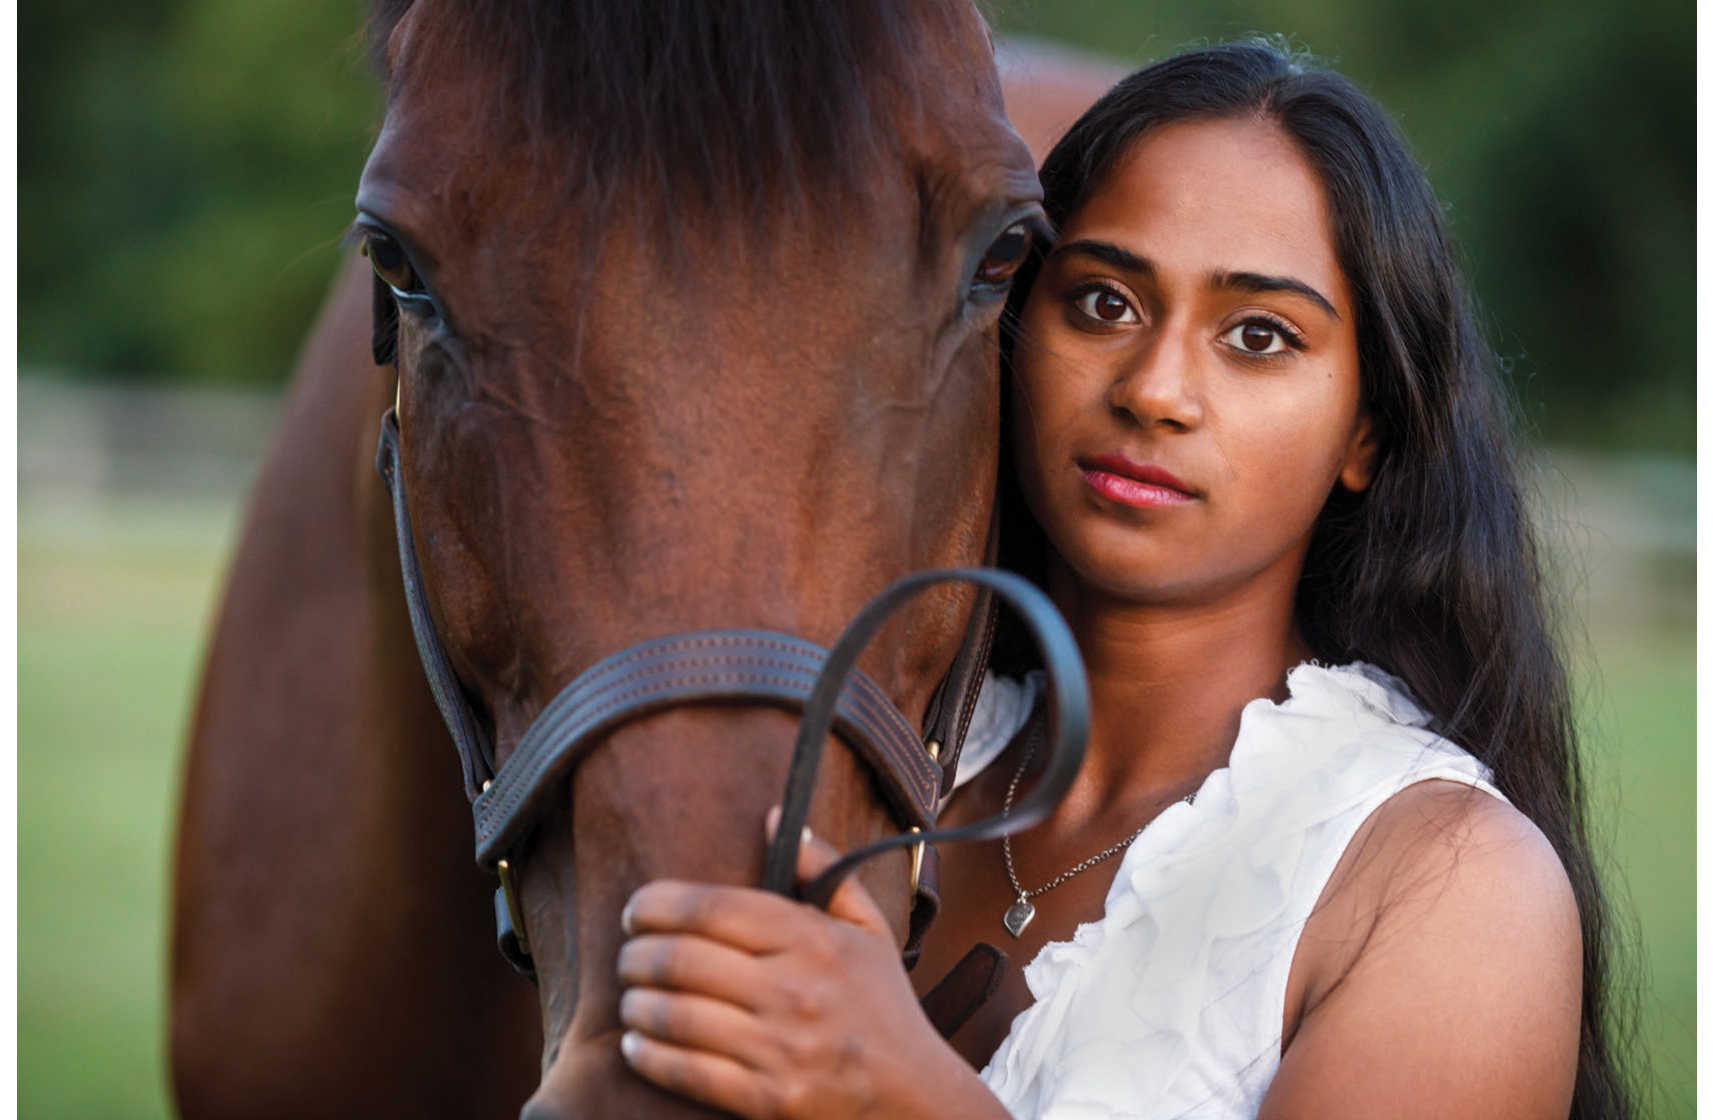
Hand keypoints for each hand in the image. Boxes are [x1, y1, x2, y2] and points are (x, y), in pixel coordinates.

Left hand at [616, 811, 1001, 1119]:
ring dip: (635, 1005)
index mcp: (812, 939)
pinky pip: (686, 1072)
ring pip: (675, 1016)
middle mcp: (794, 990)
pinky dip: (648, 1056)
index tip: (637, 910)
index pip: (710, 907)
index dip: (656, 904)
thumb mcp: (867, 928)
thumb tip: (775, 816)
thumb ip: (824, 868)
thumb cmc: (883, 1005)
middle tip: (628, 957)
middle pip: (680, 960)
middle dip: (636, 956)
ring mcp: (780, 1048)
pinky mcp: (768, 1099)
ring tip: (631, 999)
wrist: (916, 1097)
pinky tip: (637, 1044)